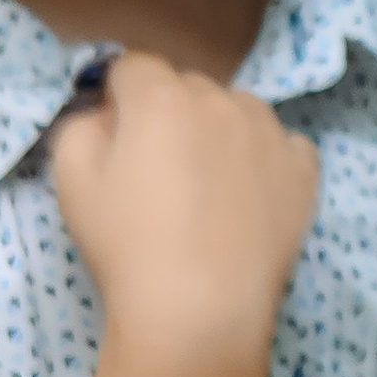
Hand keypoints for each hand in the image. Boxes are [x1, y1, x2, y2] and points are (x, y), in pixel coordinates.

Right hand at [52, 49, 318, 374]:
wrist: (200, 309)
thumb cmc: (126, 245)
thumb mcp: (72, 180)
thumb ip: (83, 125)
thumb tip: (110, 113)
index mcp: (161, 97)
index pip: (134, 67)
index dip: (120, 98)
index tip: (118, 138)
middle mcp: (222, 100)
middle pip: (188, 87)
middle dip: (170, 113)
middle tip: (160, 171)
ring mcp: (270, 133)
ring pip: (237, 110)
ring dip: (220, 131)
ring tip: (208, 187)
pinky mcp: (303, 169)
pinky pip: (281, 144)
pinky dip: (264, 160)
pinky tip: (249, 198)